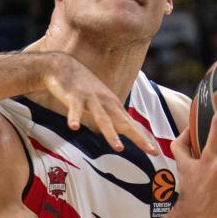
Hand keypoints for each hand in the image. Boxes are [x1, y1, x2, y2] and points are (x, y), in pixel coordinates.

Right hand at [42, 55, 158, 154]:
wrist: (62, 65)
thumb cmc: (81, 85)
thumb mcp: (101, 99)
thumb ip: (111, 113)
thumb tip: (124, 127)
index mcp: (112, 104)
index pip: (131, 124)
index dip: (143, 138)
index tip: (154, 152)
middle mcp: (105, 101)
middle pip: (123, 122)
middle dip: (138, 137)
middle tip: (150, 151)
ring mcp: (90, 98)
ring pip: (102, 118)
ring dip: (111, 133)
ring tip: (119, 148)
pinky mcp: (74, 96)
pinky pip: (75, 109)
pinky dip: (75, 118)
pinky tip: (74, 127)